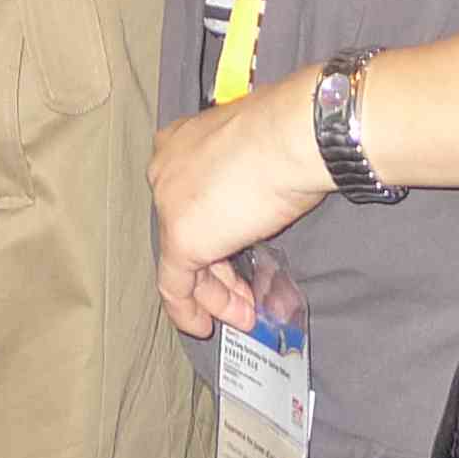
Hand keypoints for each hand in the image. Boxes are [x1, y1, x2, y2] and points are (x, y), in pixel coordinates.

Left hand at [150, 67, 336, 339]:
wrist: (293, 135)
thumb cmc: (287, 133)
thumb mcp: (258, 150)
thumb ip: (246, 173)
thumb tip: (265, 195)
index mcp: (179, 143)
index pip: (190, 197)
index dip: (214, 231)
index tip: (236, 254)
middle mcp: (165, 170)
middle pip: (188, 229)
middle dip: (218, 270)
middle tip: (245, 294)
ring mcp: (169, 203)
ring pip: (183, 259)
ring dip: (215, 295)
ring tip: (244, 316)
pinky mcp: (181, 237)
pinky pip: (175, 284)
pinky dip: (188, 309)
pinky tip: (204, 325)